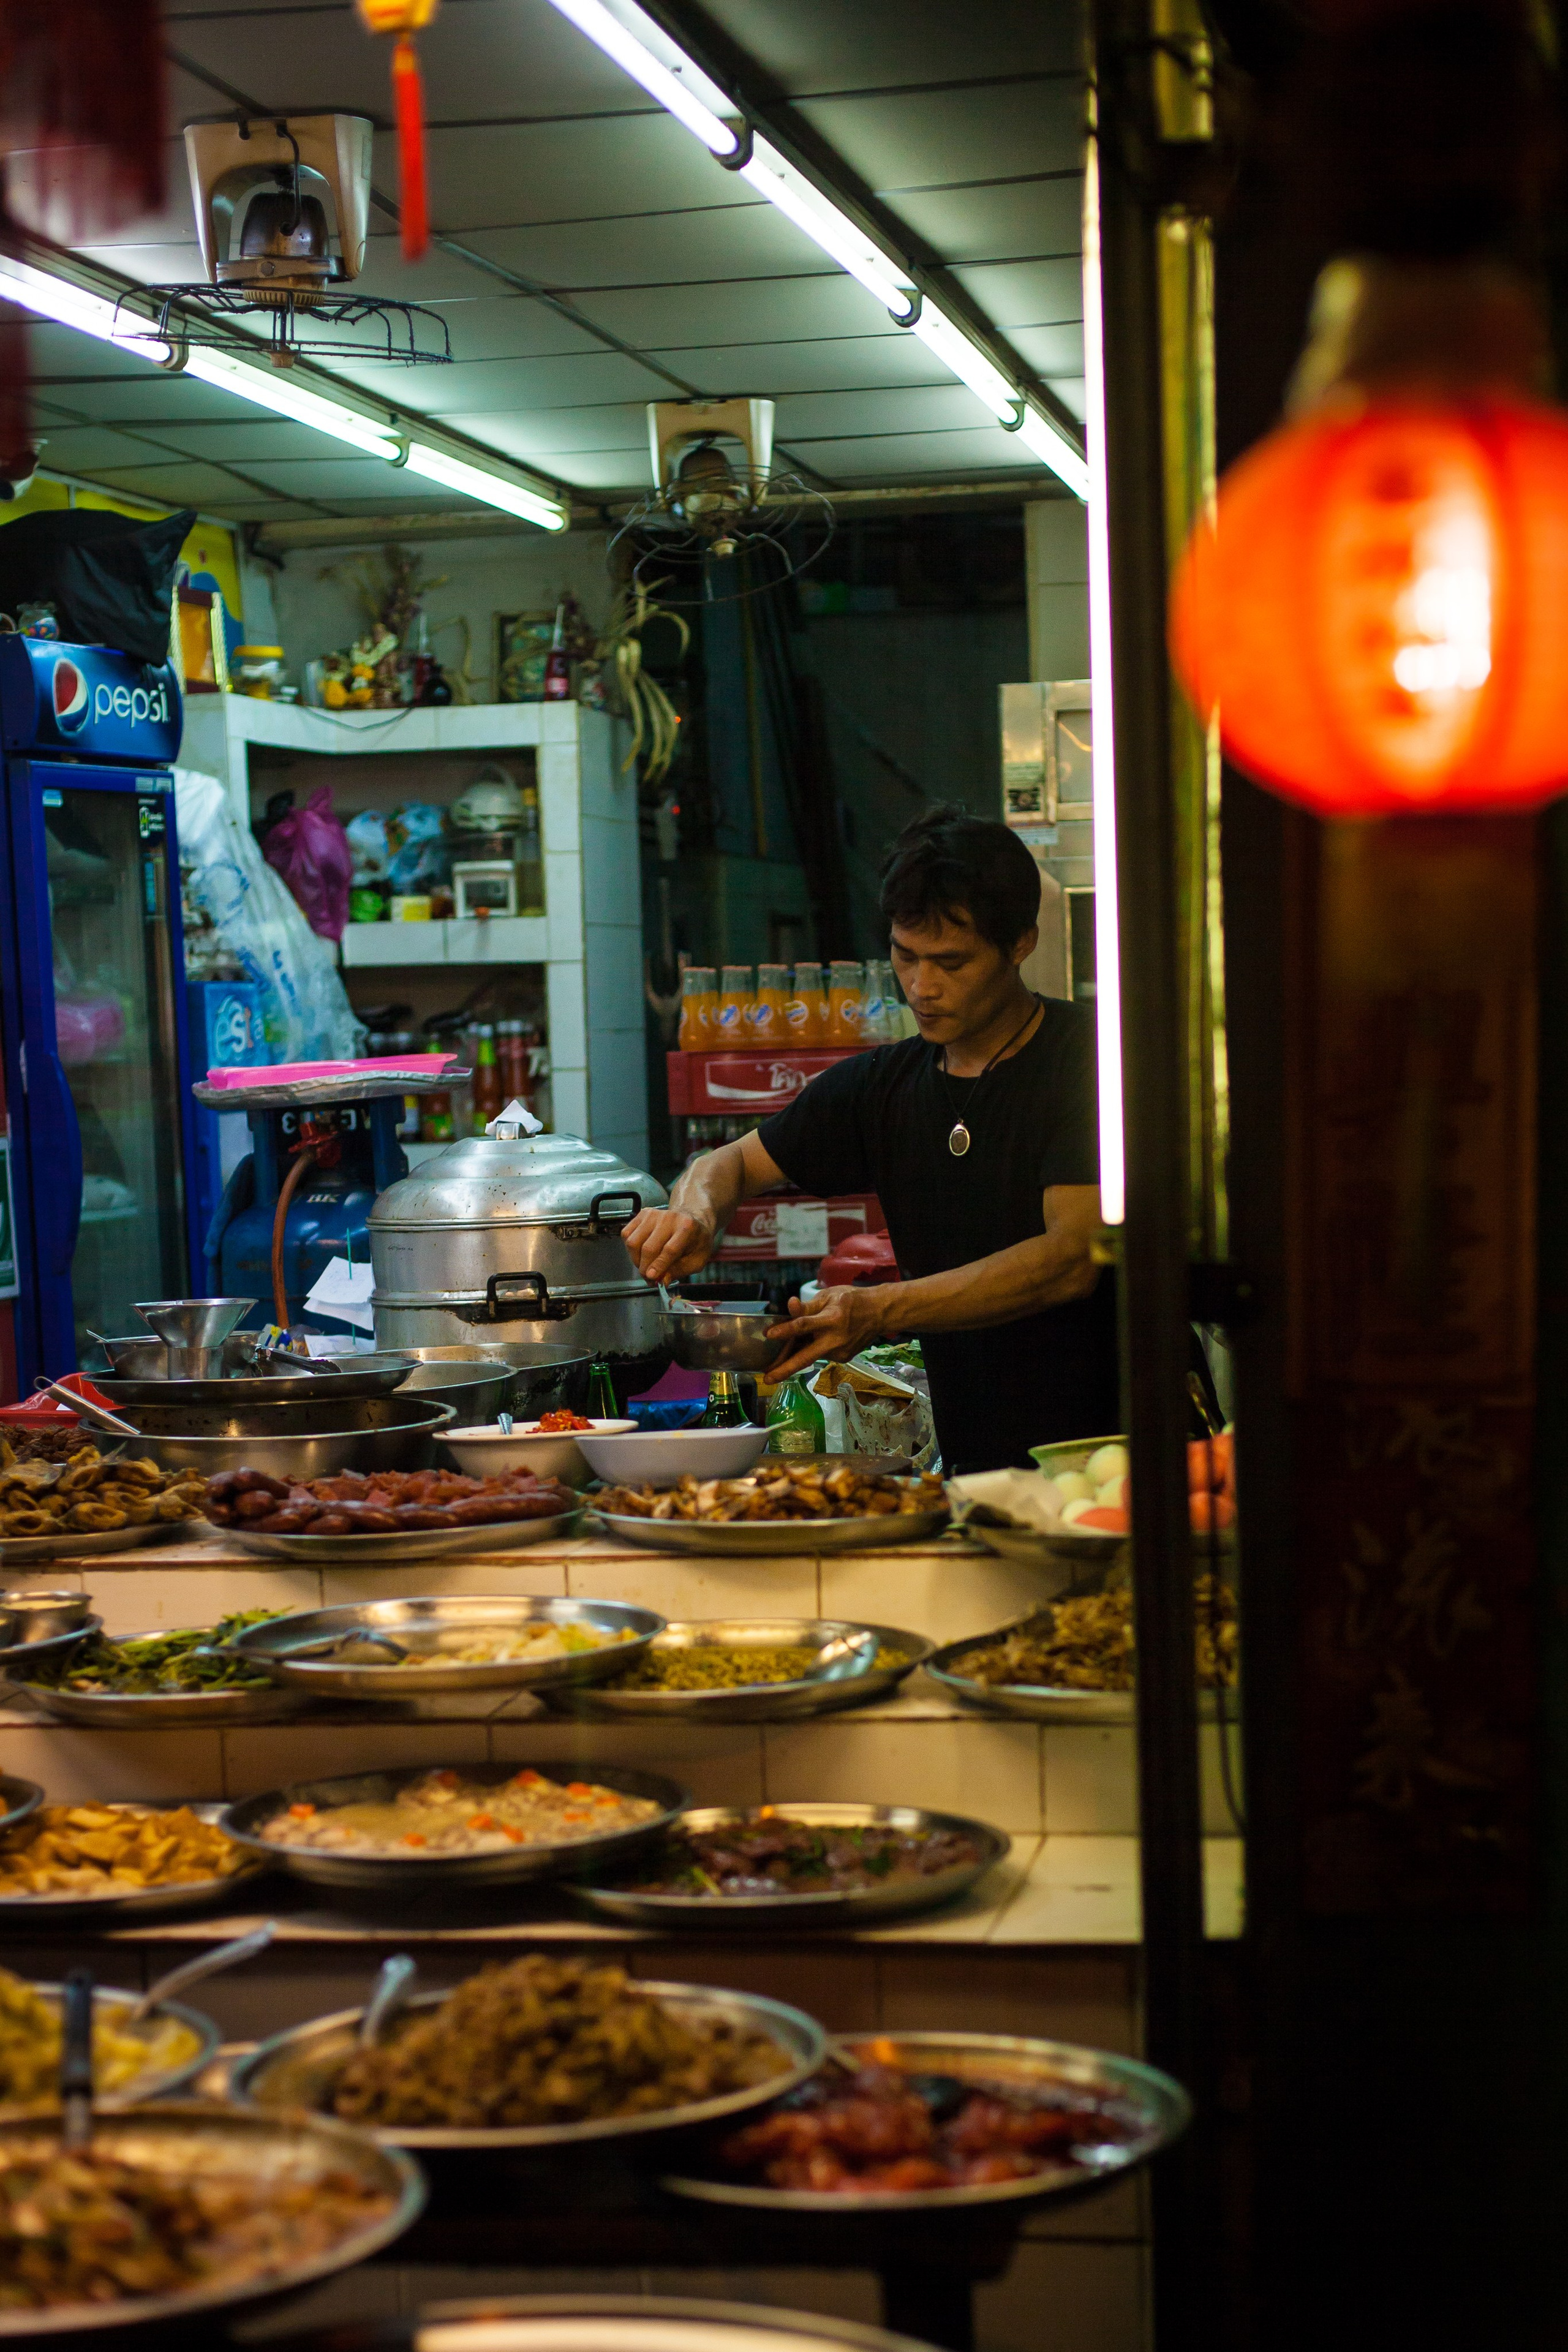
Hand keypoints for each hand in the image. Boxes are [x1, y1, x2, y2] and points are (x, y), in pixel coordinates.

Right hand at [623, 1204, 715, 1283]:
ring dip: (636, 1259)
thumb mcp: (696, 1260)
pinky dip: (631, 1249)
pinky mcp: (642, 1214)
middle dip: (645, 1268)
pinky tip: (641, 1253)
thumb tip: (661, 1280)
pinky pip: (627, 1234)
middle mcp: (669, 1218)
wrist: (692, 1220)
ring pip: (633, 1242)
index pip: (669, 1249)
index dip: (659, 1265)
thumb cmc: (695, 1241)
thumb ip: (679, 1271)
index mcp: (687, 1228)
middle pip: (649, 1247)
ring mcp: (653, 1214)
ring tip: (646, 1265)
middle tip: (649, 1278)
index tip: (651, 1277)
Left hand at [764, 1285, 887, 1379]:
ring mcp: (840, 1353)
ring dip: (794, 1357)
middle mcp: (836, 1340)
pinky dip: (810, 1351)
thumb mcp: (829, 1296)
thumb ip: (808, 1306)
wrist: (879, 1313)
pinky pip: (820, 1355)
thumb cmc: (851, 1300)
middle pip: (806, 1357)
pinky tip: (808, 1345)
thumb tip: (790, 1305)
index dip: (785, 1330)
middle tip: (766, 1379)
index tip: (768, 1334)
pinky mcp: (843, 1359)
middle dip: (785, 1369)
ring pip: (811, 1356)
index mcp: (832, 1319)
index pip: (804, 1325)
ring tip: (777, 1361)